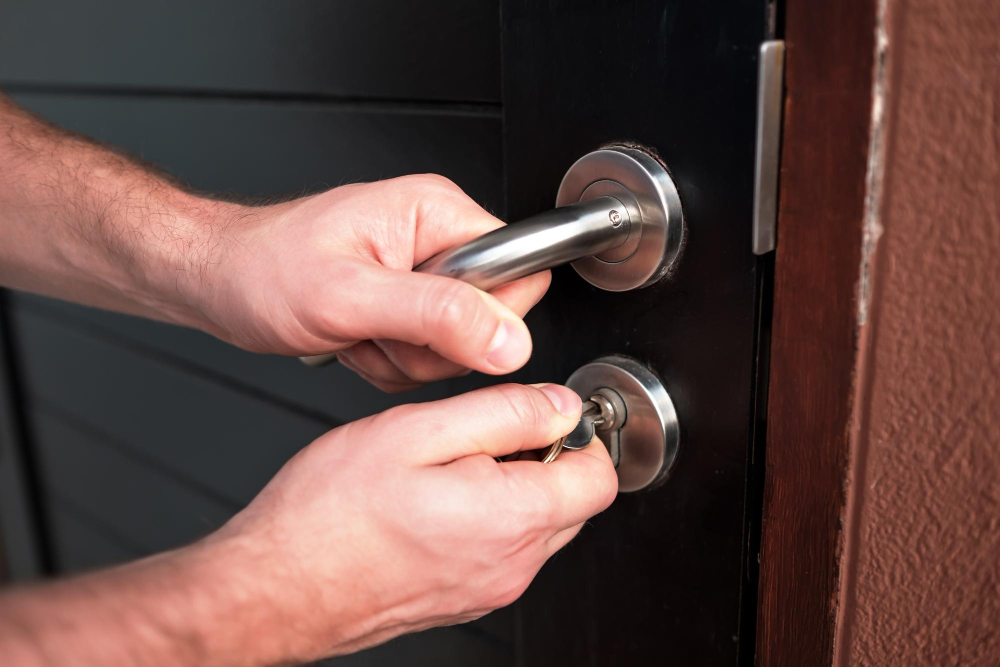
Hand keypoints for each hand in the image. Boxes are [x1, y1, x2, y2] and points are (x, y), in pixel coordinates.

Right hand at [195, 383, 616, 663]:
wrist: (275, 586)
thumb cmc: (330, 512)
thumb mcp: (418, 431)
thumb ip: (503, 413)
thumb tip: (559, 405)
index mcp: (510, 517)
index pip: (598, 477)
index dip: (579, 434)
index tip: (544, 413)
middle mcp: (511, 565)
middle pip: (573, 503)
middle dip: (546, 458)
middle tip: (483, 432)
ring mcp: (488, 589)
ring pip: (539, 527)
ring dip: (515, 487)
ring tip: (448, 465)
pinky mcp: (463, 599)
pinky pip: (502, 551)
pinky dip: (488, 519)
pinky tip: (434, 499)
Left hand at [200, 176, 549, 390]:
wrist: (218, 281)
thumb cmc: (263, 269)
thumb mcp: (349, 295)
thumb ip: (437, 315)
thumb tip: (508, 339)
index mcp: (437, 213)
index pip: (520, 271)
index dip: (485, 316)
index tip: (430, 326)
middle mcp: (437, 240)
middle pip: (492, 319)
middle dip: (433, 346)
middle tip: (379, 329)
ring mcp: (422, 275)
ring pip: (458, 347)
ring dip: (404, 358)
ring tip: (359, 332)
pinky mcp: (406, 305)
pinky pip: (428, 357)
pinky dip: (389, 363)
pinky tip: (355, 341)